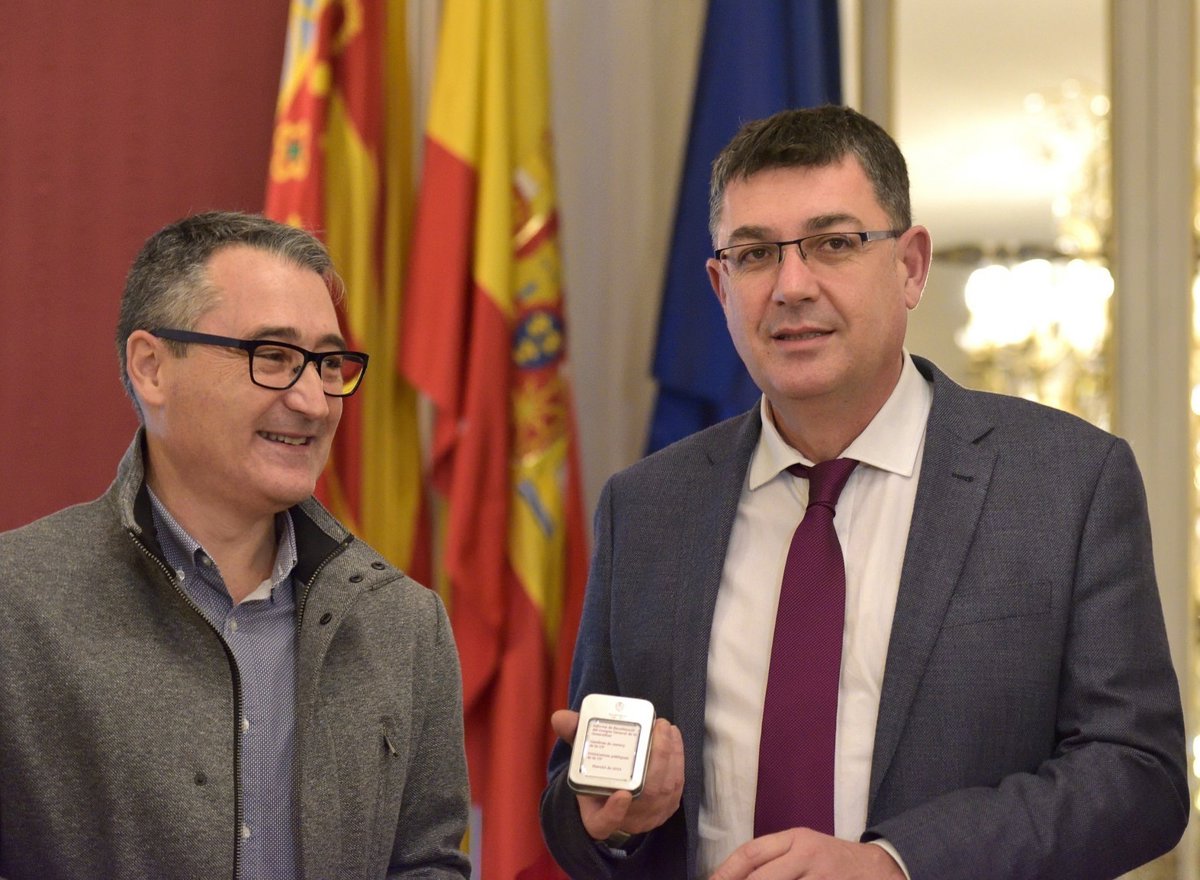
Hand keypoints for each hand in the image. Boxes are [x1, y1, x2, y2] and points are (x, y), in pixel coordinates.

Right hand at [550, 708, 684, 840]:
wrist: (614, 799)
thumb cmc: (595, 778)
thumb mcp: (579, 762)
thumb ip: (573, 738)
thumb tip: (560, 717)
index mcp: (596, 819)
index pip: (603, 823)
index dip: (614, 812)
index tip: (622, 794)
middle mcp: (625, 823)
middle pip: (645, 799)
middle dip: (657, 761)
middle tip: (658, 727)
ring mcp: (649, 818)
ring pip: (666, 790)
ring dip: (671, 755)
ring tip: (666, 728)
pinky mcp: (667, 809)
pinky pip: (677, 787)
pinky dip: (678, 761)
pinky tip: (674, 739)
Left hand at [709, 828, 904, 879]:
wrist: (879, 869)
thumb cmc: (830, 860)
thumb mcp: (802, 848)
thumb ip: (771, 859)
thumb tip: (730, 876)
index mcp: (796, 839)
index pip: (751, 853)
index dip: (726, 872)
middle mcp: (808, 856)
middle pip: (761, 879)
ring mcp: (823, 879)